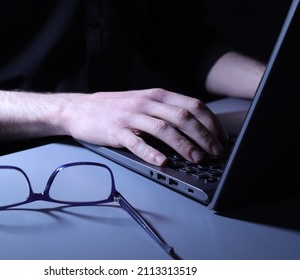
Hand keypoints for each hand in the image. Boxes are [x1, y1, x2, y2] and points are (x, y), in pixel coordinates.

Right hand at [62, 88, 227, 165]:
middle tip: (215, 152)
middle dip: (204, 135)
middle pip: (183, 117)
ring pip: (164, 129)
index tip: (220, 137)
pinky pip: (137, 143)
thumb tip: (193, 126)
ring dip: (184, 145)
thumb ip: (165, 110)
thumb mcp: (142, 101)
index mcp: (156, 95)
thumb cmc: (114, 107)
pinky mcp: (116, 131)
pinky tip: (163, 162)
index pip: (192, 105)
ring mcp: (131, 116)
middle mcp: (147, 103)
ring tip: (196, 159)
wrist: (79, 109)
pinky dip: (151, 153)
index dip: (210, 122)